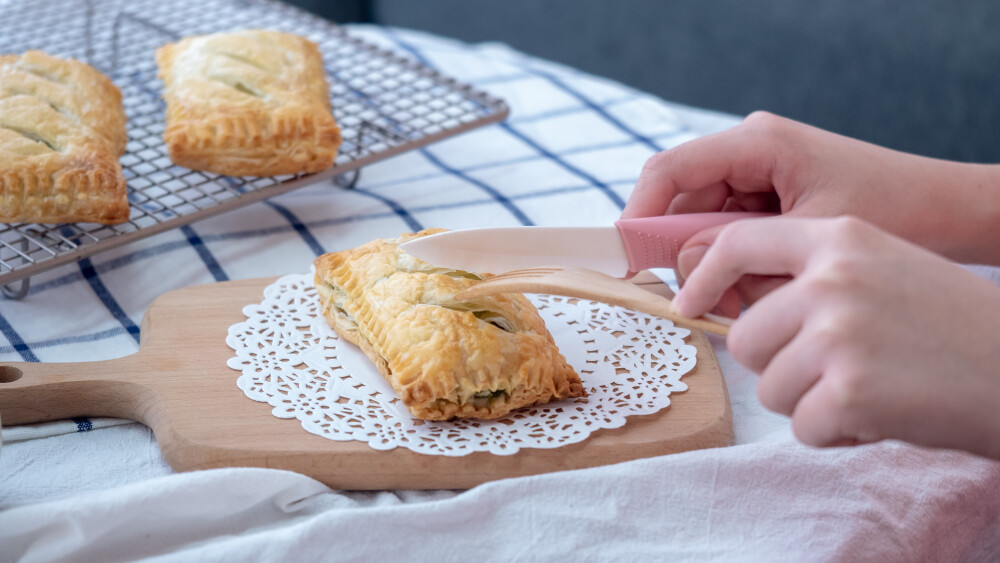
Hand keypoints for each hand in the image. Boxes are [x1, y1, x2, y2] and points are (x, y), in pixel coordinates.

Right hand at [622, 112, 999, 313]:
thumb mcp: (806, 234)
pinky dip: (735, 266)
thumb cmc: (892, 211)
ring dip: (713, 267)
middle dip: (684, 255)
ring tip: (743, 301)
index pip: (669, 172)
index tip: (627, 260)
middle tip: (703, 303)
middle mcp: (749, 152)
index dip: (638, 215)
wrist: (946, 211)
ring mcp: (758, 175)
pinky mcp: (769, 197)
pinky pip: (729, 232)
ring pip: (702, 225)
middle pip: (681, 204)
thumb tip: (679, 265)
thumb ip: (735, 246)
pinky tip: (758, 291)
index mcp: (757, 144)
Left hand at [672, 216, 999, 458]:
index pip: (738, 242)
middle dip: (778, 364)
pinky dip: (837, 433)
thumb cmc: (950, 324)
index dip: (704, 277)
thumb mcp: (883, 267)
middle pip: (744, 337)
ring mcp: (839, 332)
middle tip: (839, 369)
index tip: (687, 304)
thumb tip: (726, 304)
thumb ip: (810, 275)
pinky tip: (884, 413)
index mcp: (840, 238)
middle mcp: (832, 278)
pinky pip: (802, 426)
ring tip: (870, 387)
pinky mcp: (850, 389)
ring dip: (809, 400)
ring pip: (768, 386)